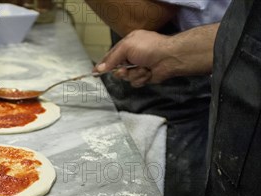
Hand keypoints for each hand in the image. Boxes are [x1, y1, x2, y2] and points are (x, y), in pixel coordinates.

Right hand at [94, 24, 217, 86]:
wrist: (169, 58)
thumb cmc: (148, 48)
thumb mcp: (126, 48)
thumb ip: (112, 59)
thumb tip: (99, 69)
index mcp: (127, 44)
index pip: (111, 56)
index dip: (103, 64)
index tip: (95, 72)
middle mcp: (132, 55)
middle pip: (117, 69)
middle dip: (121, 71)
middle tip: (125, 70)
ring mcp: (138, 66)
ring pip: (126, 77)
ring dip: (134, 75)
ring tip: (143, 69)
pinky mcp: (144, 76)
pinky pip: (135, 83)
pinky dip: (141, 79)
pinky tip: (148, 73)